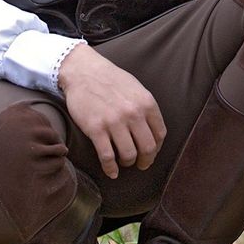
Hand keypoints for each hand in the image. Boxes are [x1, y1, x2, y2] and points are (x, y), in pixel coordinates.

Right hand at [57, 44, 166, 179]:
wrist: (83, 71)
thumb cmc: (110, 79)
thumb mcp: (136, 88)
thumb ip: (146, 107)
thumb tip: (153, 131)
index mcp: (146, 102)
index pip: (160, 134)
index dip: (157, 148)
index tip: (151, 152)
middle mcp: (133, 113)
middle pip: (148, 148)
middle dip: (146, 161)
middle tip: (141, 164)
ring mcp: (114, 122)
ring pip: (129, 155)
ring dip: (128, 163)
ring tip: (124, 162)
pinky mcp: (96, 129)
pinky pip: (107, 156)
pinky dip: (110, 168)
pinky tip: (111, 172)